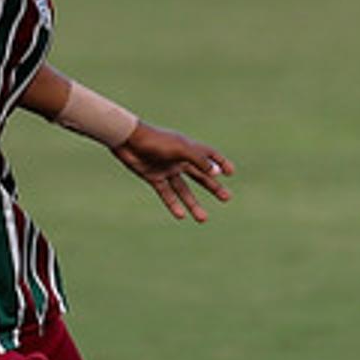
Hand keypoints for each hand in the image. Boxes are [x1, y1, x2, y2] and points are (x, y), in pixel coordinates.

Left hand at [112, 123, 233, 221]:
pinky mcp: (154, 177)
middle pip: (201, 176)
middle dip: (213, 187)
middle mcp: (180, 160)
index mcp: (189, 148)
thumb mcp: (181, 149)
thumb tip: (216, 172)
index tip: (230, 173)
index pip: (210, 155)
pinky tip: (181, 216)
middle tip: (227, 198)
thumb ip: (199, 161)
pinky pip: (167, 194)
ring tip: (203, 219)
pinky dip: (173, 204)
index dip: (221, 163)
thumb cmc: (156, 141)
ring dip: (193, 204)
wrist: (128, 140)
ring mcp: (167, 169)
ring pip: (184, 190)